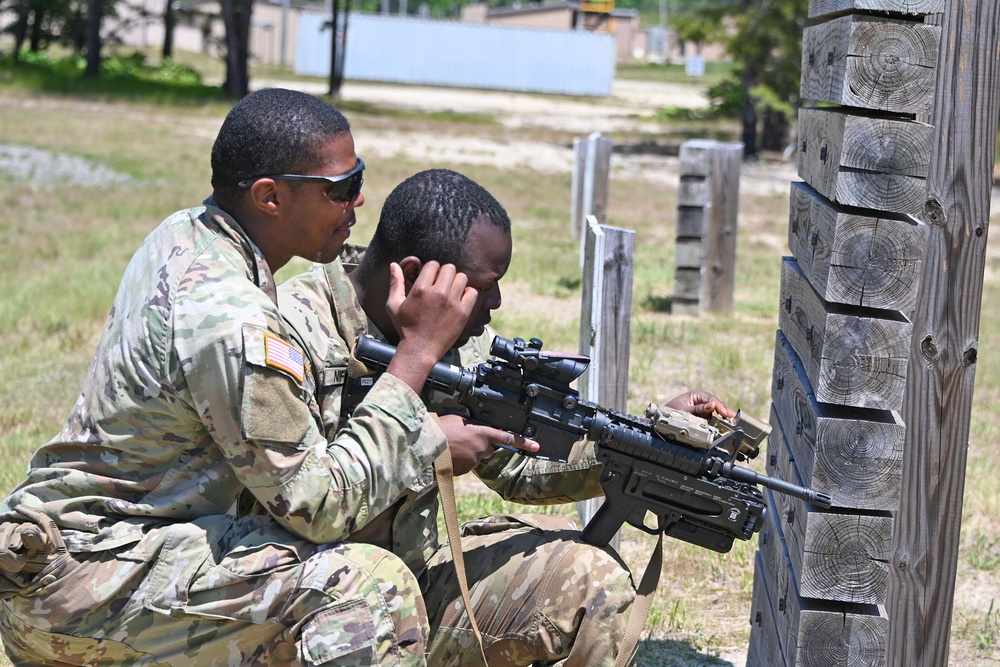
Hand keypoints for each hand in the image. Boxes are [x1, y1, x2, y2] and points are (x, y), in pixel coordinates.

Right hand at [384, 261, 478, 392]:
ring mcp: (452, 303)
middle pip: (450, 268)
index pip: (433, 264)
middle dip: (445, 273)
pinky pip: (473, 292)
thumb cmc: (405, 328)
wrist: (419, 350)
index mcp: (420, 289)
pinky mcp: (463, 313)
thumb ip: (395, 283)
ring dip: (457, 281)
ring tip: (452, 290)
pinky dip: (468, 293)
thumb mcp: (393, 305)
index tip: (431, 278)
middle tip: (442, 283)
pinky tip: (460, 299)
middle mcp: (438, 293)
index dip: (432, 269)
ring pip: (462, 277)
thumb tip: (394, 264)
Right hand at [437, 413, 539, 475]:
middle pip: (488, 449)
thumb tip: (472, 422)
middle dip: (481, 446)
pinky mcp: (465, 471)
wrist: (428, 445)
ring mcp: (474, 461)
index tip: (535, 446)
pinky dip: (460, 462)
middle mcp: (482, 448)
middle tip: (464, 440)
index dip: (523, 442)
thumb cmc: (442, 428)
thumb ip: (472, 423)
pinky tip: (450, 455)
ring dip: (468, 453)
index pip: (507, 437)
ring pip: (476, 458)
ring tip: (452, 447)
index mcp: (483, 433)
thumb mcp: (459, 418)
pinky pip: (466, 466)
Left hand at [664, 390, 734, 419]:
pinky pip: (712, 421)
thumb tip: (712, 405)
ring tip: (731, 424)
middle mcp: (703, 402)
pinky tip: (724, 428)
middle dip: (725, 414)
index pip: (712, 400)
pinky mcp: (704, 419)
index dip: (720, 407)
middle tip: (735, 420)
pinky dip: (717, 425)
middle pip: (717, 408)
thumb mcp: (683, 409)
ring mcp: (705, 411)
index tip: (725, 413)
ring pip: (716, 415)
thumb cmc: (671, 410)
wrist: (662, 419)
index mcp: (698, 395)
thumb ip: (697, 409)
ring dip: (722, 420)